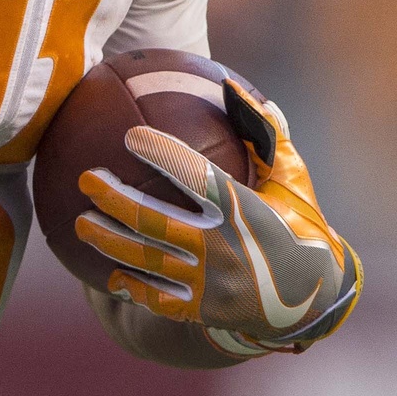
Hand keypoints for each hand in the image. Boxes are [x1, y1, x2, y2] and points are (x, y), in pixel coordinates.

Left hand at [74, 82, 361, 353]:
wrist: (316, 299)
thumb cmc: (300, 224)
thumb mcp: (291, 178)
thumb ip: (263, 132)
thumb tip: (229, 83)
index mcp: (245, 210)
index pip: (197, 177)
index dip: (162, 155)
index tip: (130, 136)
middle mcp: (224, 247)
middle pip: (154, 221)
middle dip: (113, 199)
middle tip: (86, 180)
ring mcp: (211, 283)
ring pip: (146, 260)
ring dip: (108, 241)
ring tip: (80, 223)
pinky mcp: (204, 311)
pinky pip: (157, 299)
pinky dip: (132, 286)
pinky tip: (110, 274)